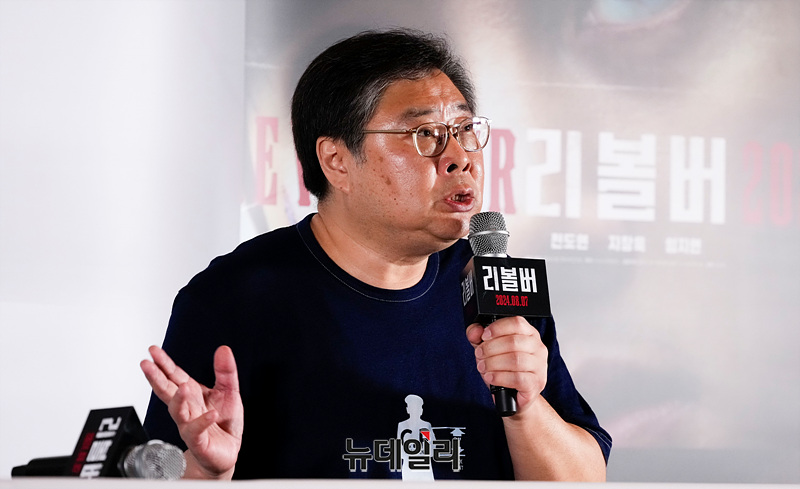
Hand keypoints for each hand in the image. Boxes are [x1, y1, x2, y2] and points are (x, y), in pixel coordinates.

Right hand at [140, 345, 242, 478]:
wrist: (226, 452)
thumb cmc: (223, 423)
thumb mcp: (229, 391)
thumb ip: (225, 371)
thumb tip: (223, 349)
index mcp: (192, 394)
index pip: (174, 376)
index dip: (164, 363)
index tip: (153, 351)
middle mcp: (187, 408)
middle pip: (168, 390)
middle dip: (156, 377)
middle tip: (146, 364)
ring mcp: (189, 424)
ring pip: (178, 411)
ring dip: (178, 399)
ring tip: (182, 387)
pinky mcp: (198, 441)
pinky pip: (197, 431)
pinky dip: (202, 422)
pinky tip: (211, 414)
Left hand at [466, 317, 547, 414]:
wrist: (514, 397)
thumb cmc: (503, 370)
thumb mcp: (488, 350)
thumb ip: (478, 337)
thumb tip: (475, 331)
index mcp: (529, 334)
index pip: (517, 323)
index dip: (498, 328)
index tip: (484, 335)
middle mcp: (538, 348)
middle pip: (514, 341)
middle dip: (491, 348)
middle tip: (479, 354)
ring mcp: (539, 366)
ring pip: (515, 360)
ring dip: (493, 363)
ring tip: (483, 367)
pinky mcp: (536, 383)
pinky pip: (517, 378)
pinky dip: (499, 377)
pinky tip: (490, 377)